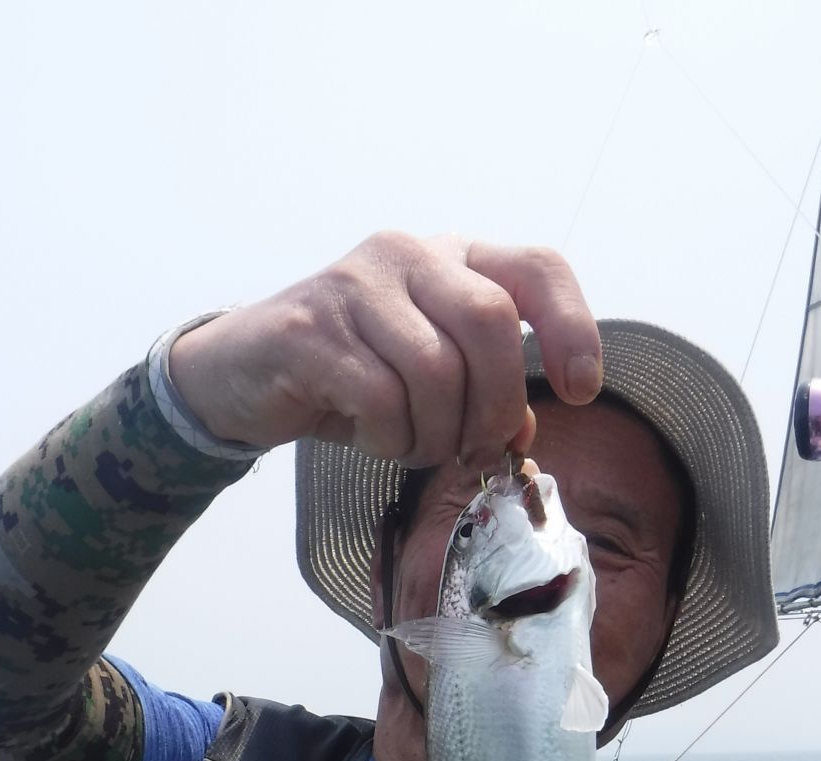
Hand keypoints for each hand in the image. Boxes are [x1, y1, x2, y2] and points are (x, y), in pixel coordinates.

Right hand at [167, 232, 603, 469]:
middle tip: (475, 447)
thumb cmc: (349, 376)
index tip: (579, 390)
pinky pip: (380, 398)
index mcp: (449, 257)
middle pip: (492, 322)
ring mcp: (355, 284)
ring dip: (434, 433)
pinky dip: (387, 437)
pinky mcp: (311, 330)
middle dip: (495, 404)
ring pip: (435, 370)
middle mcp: (406, 254)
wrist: (241, 374)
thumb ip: (483, 393)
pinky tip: (371, 436)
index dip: (572, 328)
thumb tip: (522, 429)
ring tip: (409, 443)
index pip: (536, 269)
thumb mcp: (427, 382)